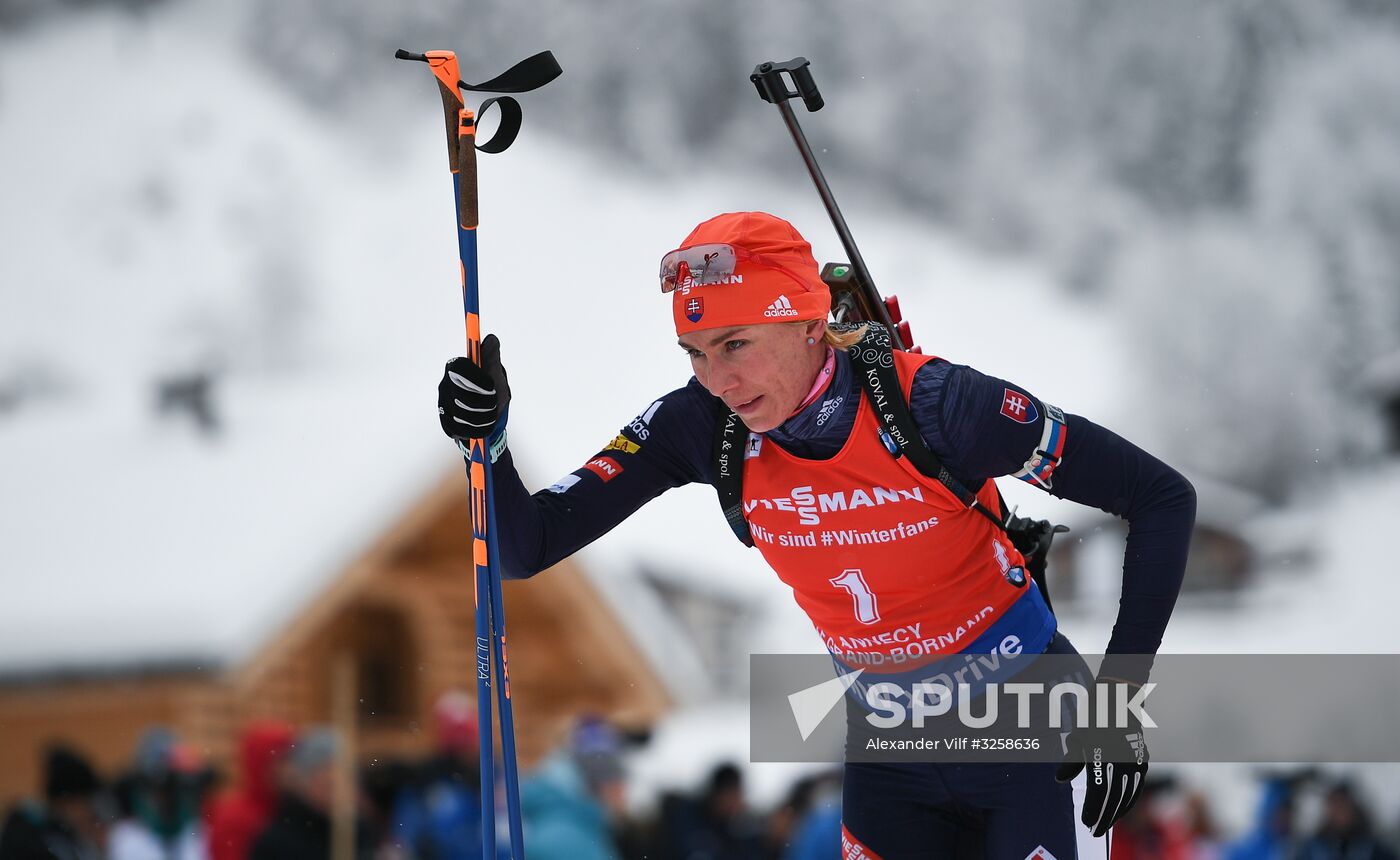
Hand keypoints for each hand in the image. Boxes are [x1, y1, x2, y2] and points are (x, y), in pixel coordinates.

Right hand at [438, 334, 510, 442]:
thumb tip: (491, 339)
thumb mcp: (496, 374)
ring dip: (484, 416)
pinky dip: (479, 428)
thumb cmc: (493, 390)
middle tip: (494, 401)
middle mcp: (446, 384)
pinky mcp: (445, 422)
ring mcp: (443, 403)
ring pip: (462, 413)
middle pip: (460, 393)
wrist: (490, 418)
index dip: (476, 377)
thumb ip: (492, 358)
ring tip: (491, 413)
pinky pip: (462, 428)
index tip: (492, 385)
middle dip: (483, 401)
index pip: (459, 368)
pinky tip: (484, 425)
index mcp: (456, 367)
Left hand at [1054, 680, 1149, 836]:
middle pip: (1114, 798)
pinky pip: (1136, 786)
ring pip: (1128, 795)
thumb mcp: (1078, 736)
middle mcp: (1122, 762)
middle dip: (1104, 817)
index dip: (1093, 810)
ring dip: (1117, 812)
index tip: (1086, 822)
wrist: (1120, 697)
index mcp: (1104, 756)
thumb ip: (1071, 761)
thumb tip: (1060, 779)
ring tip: (1107, 823)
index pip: (1099, 792)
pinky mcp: (1142, 760)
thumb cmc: (1094, 715)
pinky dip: (1129, 800)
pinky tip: (1122, 808)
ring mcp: (1135, 761)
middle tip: (1095, 831)